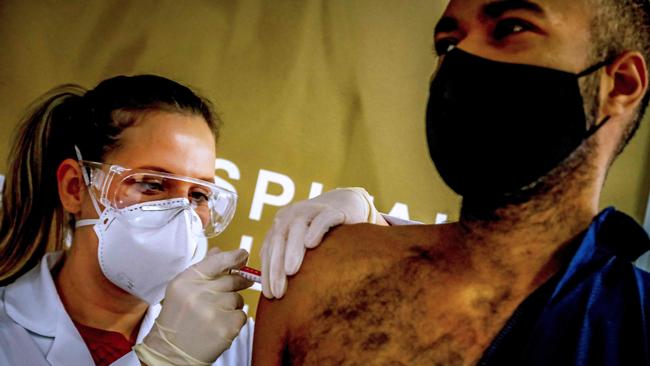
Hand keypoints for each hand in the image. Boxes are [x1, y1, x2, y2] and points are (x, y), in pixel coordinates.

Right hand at [134, 248, 252, 365]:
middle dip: (238, 282)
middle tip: (236, 287)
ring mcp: (213, 311)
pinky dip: (234, 320)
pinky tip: (219, 325)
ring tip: (216, 314)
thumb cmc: (177, 320)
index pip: (217, 261)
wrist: (170, 353)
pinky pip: (242, 315)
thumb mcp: (182, 290)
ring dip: (232, 305)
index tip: (243, 255)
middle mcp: (199, 294)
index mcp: (186, 281)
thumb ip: (202, 269)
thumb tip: (220, 251)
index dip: (234, 256)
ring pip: (238, 298)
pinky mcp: (226, 327)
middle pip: (232, 279)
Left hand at [261, 187, 381, 298]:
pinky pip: (322, 219)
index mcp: (281, 224)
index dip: (267, 272)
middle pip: (279, 239)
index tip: (270, 296)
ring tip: (290, 271)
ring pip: (297, 227)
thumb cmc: (322, 234)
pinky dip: (315, 229)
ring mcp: (312, 209)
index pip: (269, 249)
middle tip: (278, 291)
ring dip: (292, 249)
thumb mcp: (301, 245)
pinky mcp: (332, 210)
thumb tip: (274, 292)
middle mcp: (292, 215)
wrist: (347, 206)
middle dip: (276, 266)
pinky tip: (311, 244)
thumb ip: (287, 259)